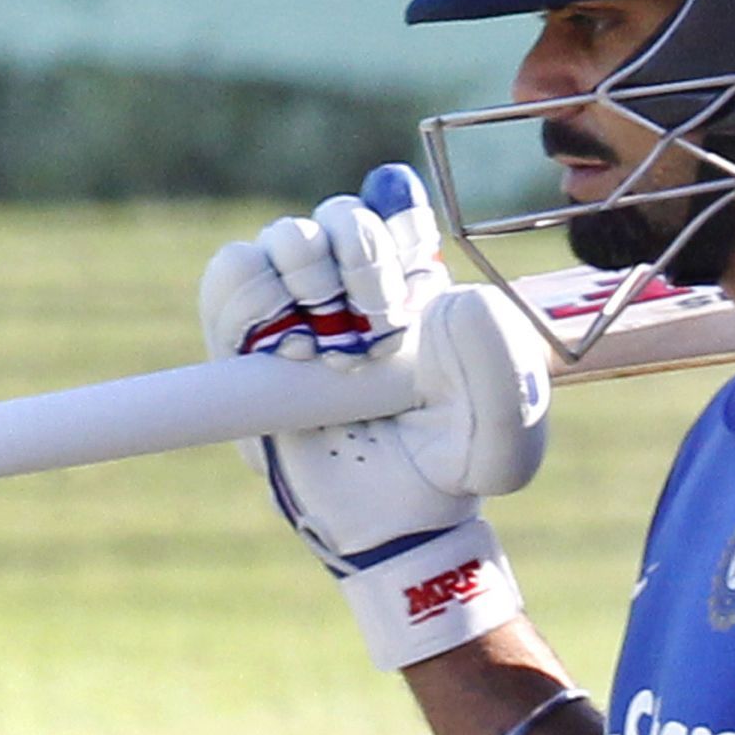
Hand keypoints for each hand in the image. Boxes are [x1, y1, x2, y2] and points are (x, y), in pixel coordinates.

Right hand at [198, 164, 552, 668]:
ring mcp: (301, 308)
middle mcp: (360, 288)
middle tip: (375, 340)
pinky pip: (231, 273)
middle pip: (342, 215)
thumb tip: (455, 300)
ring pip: (283, 237)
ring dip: (305, 287)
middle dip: (357, 266)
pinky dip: (251, 299)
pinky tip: (286, 355)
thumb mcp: (502, 438)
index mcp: (423, 291)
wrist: (386, 524)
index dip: (398, 221)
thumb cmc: (449, 475)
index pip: (402, 211)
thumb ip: (501, 369)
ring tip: (326, 358)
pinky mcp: (246, 337)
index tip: (407, 279)